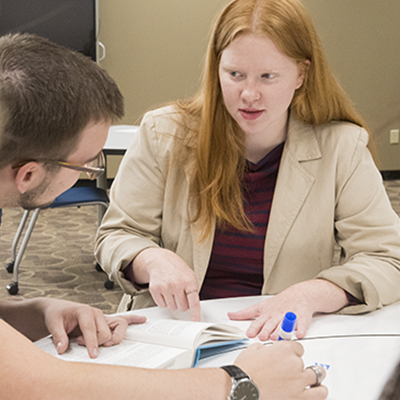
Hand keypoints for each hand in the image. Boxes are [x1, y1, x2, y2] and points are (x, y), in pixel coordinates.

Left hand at [41, 298, 145, 357]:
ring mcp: (102, 316)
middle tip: (79, 343)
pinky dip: (133, 319)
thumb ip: (58, 337)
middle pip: (106, 331)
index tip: (93, 355)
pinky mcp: (105, 320)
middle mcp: (96, 313)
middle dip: (96, 342)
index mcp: (84, 311)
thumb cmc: (56, 314)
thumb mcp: (53, 323)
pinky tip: (142, 320)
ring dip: (112, 338)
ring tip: (106, 344)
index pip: (91, 328)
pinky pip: (123, 319)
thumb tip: (62, 349)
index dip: (91, 342)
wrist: (57, 309)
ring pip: (116, 328)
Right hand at [133, 248, 200, 320]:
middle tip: (180, 294)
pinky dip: (164, 301)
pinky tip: (165, 291)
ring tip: (172, 290)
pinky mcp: (155, 290)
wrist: (160, 260)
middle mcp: (177, 284)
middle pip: (182, 307)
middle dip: (182, 303)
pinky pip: (162, 305)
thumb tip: (194, 308)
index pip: (193, 302)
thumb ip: (192, 290)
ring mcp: (165, 287)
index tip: (196, 323)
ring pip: (172, 307)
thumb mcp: (189, 276)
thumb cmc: (176, 269)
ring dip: (173, 302)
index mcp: (188, 281)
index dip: (195, 315)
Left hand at [228, 280, 347, 340]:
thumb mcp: (260, 306)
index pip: (259, 321)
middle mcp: (277, 315)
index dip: (254, 328)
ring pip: (284, 325)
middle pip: (271, 324)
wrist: (299, 295)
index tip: (250, 333)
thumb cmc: (278, 303)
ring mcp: (290, 317)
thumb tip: (230, 315)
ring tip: (276, 337)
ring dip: (280, 331)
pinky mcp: (302, 319)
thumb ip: (245, 313)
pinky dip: (301, 330)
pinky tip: (299, 334)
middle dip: (266, 330)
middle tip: (263, 336)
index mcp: (267, 313)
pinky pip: (302, 325)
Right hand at [234, 342, 327, 399]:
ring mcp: (298, 380)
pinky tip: (317, 391)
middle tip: (295, 370)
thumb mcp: (252, 351)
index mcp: (284, 349)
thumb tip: (266, 351)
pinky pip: (319, 393)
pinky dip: (319, 391)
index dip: (294, 352)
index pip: (298, 348)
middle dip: (300, 366)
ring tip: (313, 380)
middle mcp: (294, 363)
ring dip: (314, 377)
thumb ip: (264, 349)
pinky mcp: (299, 397)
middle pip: (305, 361)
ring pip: (317, 375)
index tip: (291, 357)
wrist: (242, 388)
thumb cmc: (245, 370)